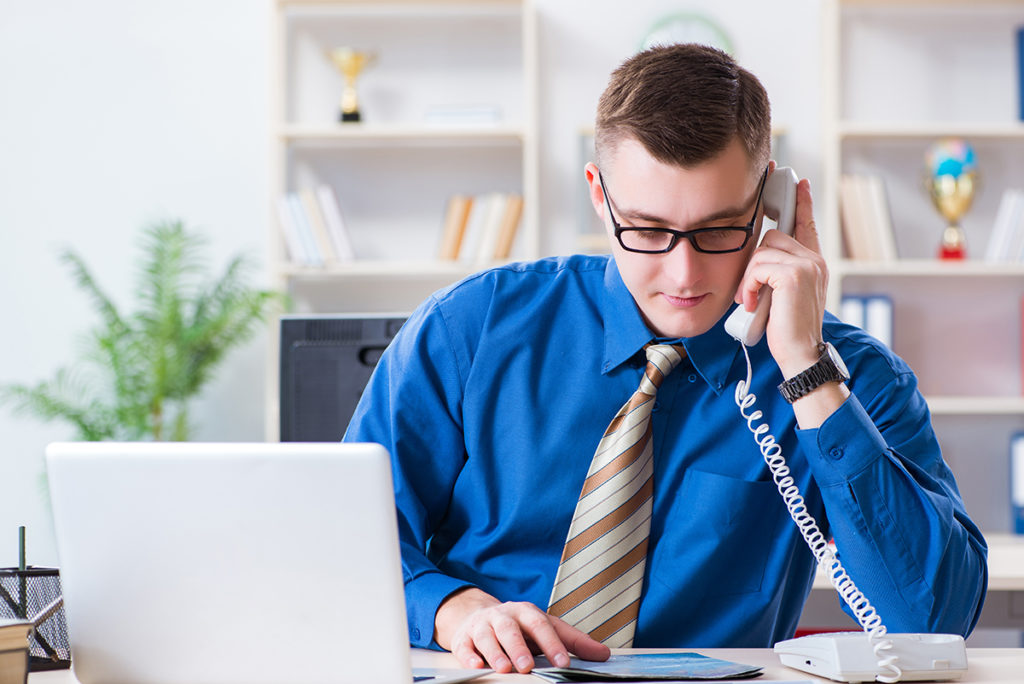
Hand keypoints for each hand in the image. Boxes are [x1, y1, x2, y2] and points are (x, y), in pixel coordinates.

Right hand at [433, 587, 610, 673]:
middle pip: (510, 628)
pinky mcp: (464, 638)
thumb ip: (573, 641)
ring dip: (495, 653)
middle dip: (519, 647)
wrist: (478, 615)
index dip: (552, 644)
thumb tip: (604, 654)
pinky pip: (464, 646)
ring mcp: (482, 626)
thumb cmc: (519, 626)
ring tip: (505, 669)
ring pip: (487, 636)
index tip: (563, 663)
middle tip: (528, 666)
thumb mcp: (546, 628)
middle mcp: (503, 615)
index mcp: (526, 612)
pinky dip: (469, 656)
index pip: (541, 625)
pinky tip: (476, 666)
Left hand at [734, 177, 827, 376]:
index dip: (802, 201)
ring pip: (762, 251)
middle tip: (750, 291)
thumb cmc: (786, 330)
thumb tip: (758, 260)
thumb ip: (777, 274)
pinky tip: (754, 303)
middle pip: (773, 237)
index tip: (798, 181)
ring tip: (752, 301)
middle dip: (754, 262)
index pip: (807, 224)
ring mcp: (808, 265)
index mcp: (814, 263)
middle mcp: (815, 260)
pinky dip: (750, 285)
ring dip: (749, 277)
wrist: (800, 354)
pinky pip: (758, 266)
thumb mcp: (781, 295)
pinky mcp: (795, 275)